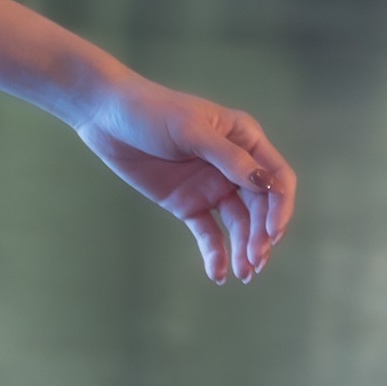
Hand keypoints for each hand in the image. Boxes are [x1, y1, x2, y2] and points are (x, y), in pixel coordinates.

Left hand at [71, 77, 295, 284]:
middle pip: (260, 206)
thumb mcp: (192, 130)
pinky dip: (215, 253)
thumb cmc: (152, 111)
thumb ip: (229, 158)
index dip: (280, 206)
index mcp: (244, 139)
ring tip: (243, 274)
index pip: (276, 176)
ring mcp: (211, 186)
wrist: (106, 118)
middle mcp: (234, 166)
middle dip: (261, 235)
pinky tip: (217, 274)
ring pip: (238, 223)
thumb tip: (267, 185)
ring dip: (244, 249)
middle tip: (254, 262)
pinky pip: (208, 232)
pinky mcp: (188, 204)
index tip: (273, 233)